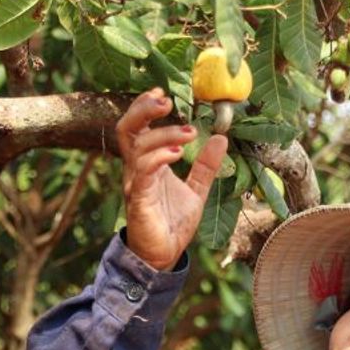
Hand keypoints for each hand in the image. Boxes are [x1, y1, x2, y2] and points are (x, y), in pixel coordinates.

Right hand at [117, 87, 228, 270]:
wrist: (163, 257)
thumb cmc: (173, 223)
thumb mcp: (197, 190)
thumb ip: (206, 166)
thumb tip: (221, 138)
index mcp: (147, 163)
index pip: (137, 127)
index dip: (144, 107)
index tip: (163, 93)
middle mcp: (136, 169)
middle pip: (127, 129)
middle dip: (143, 110)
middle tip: (166, 101)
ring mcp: (135, 183)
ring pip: (138, 148)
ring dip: (164, 135)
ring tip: (189, 134)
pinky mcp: (138, 200)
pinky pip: (142, 173)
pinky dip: (159, 158)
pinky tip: (178, 154)